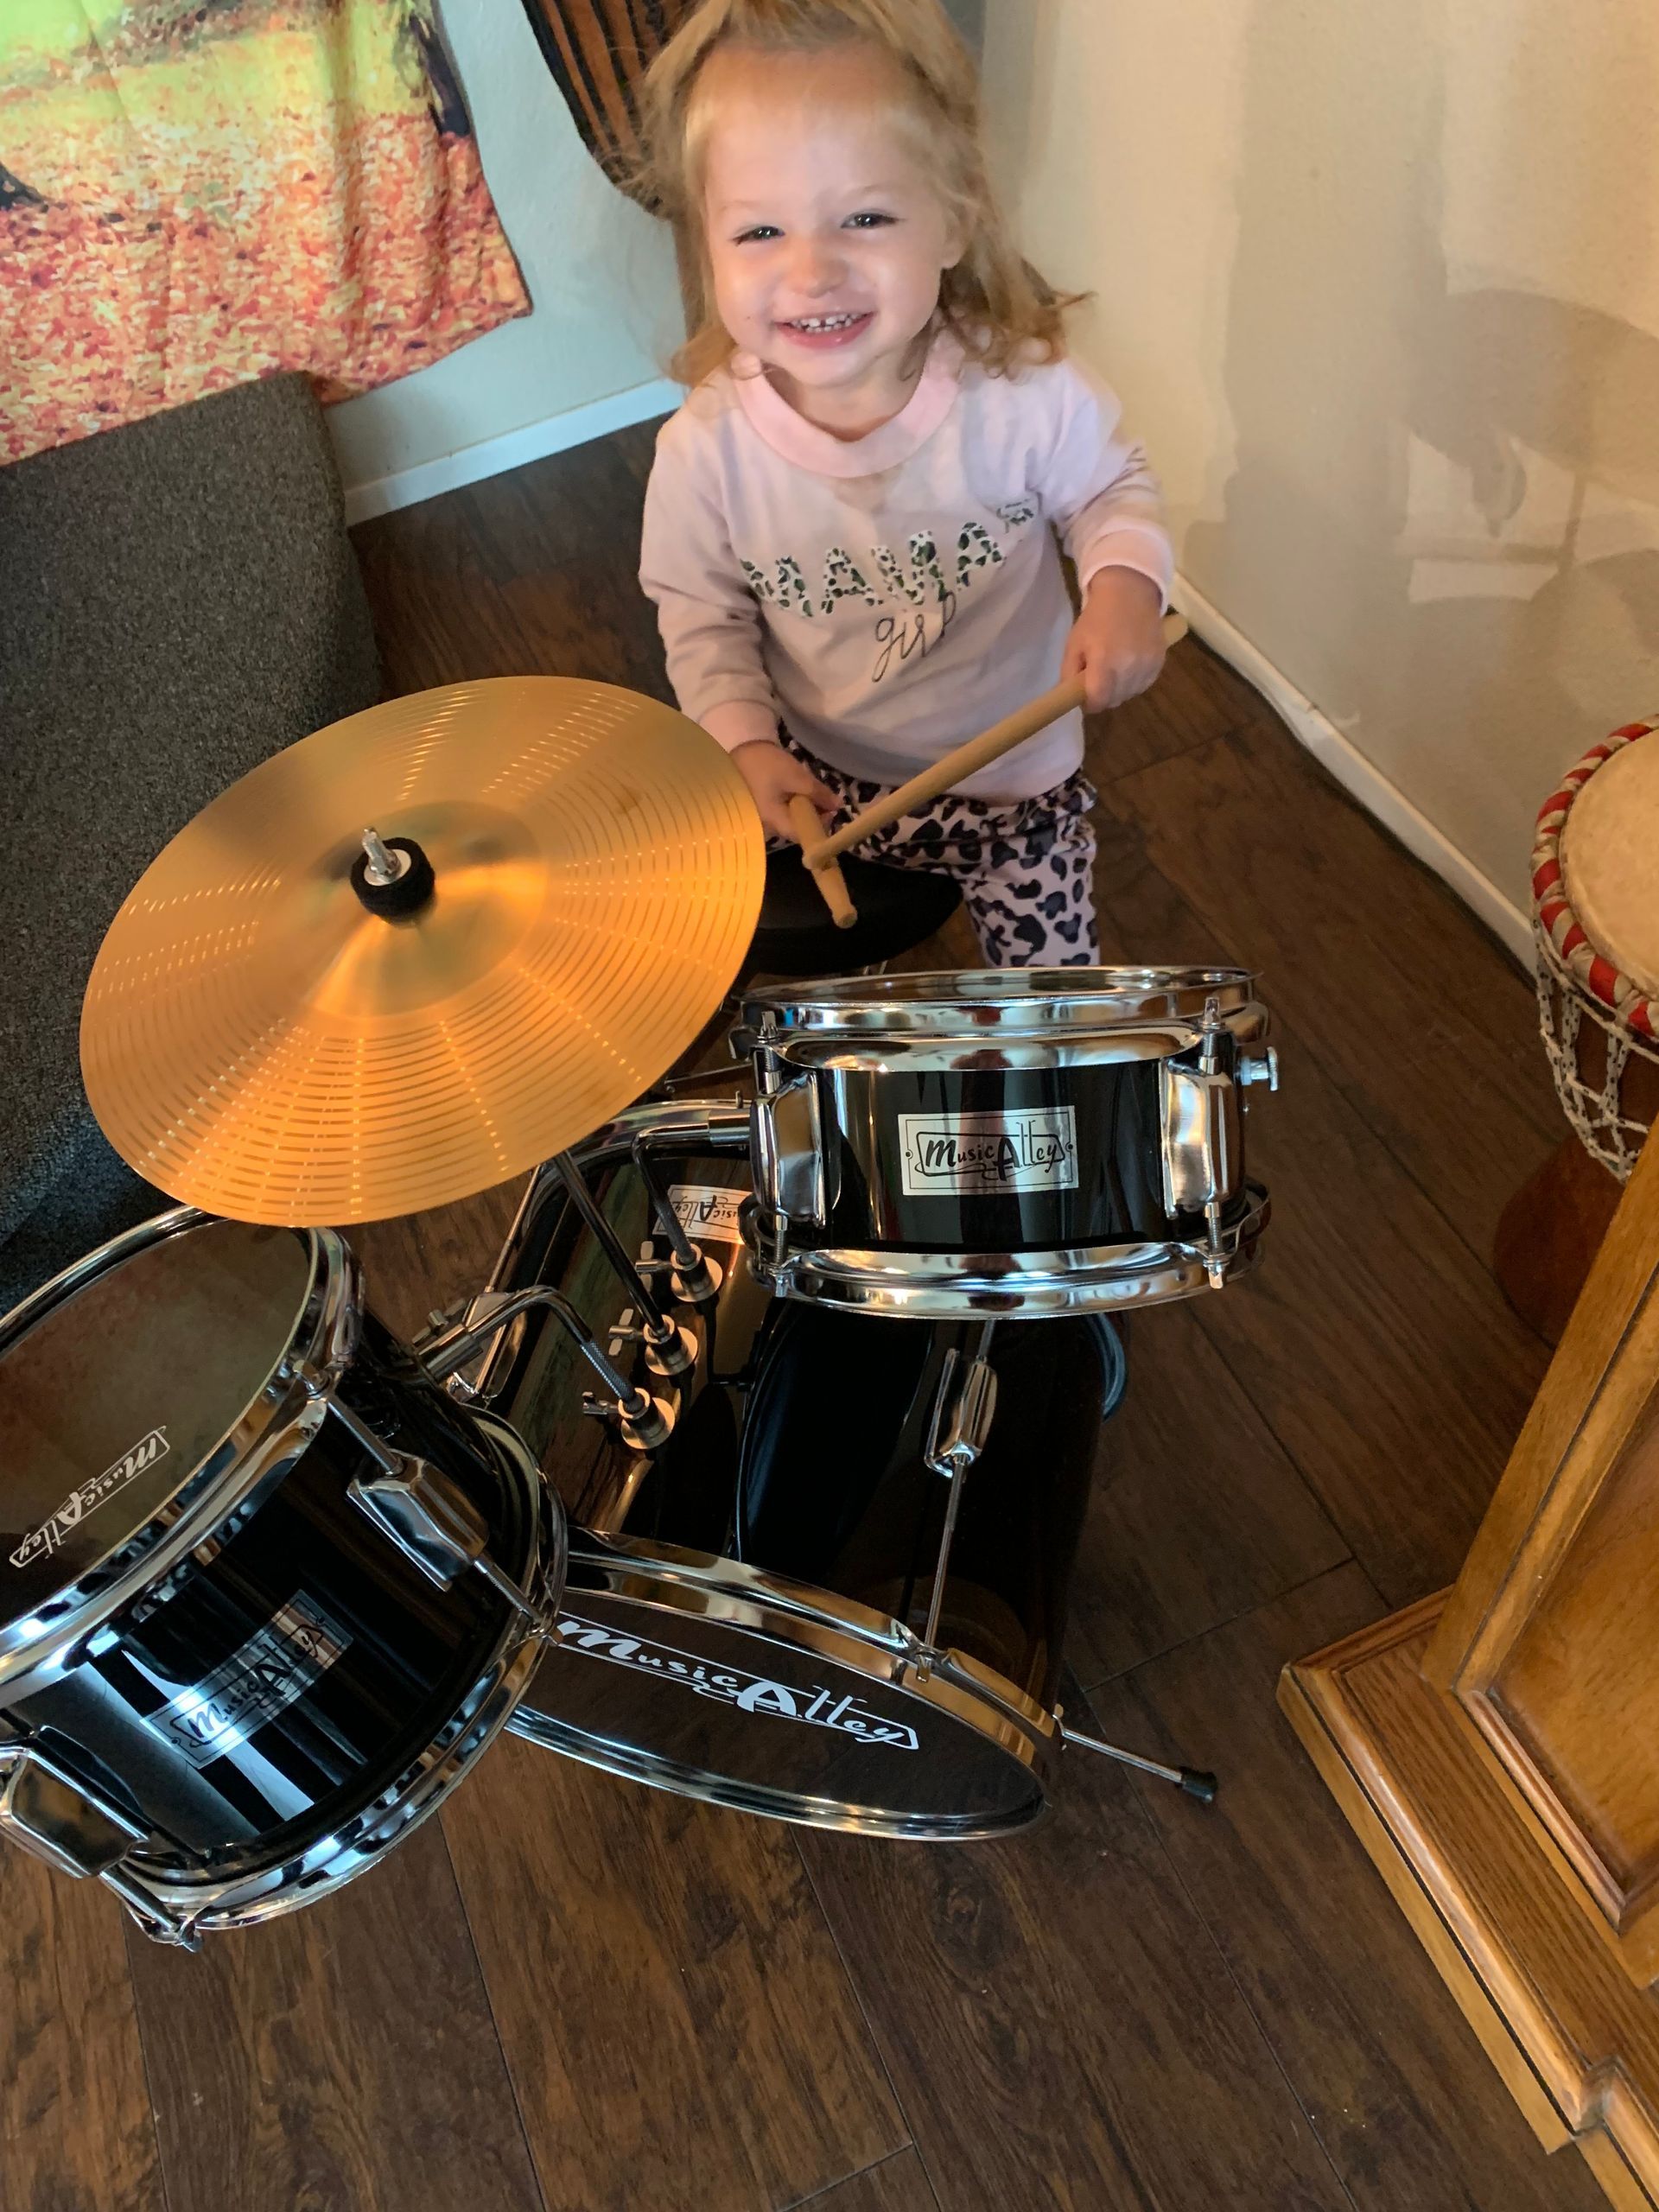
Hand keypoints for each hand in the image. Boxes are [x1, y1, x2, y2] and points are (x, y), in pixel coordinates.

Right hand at [730, 740, 839, 842]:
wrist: (739, 747)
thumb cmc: (766, 765)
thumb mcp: (796, 777)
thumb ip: (818, 794)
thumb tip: (838, 806)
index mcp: (773, 822)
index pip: (803, 835)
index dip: (819, 825)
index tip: (830, 809)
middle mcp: (766, 826)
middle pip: (796, 828)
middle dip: (812, 815)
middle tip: (822, 798)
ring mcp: (762, 819)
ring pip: (790, 820)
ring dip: (803, 808)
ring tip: (809, 792)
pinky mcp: (760, 809)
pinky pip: (781, 813)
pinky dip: (792, 804)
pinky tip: (795, 792)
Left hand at [1063, 568, 1167, 712]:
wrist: (1129, 593)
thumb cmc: (1097, 618)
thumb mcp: (1074, 643)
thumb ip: (1069, 674)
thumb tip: (1071, 699)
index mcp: (1104, 662)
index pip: (1098, 701)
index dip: (1089, 703)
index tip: (1085, 695)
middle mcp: (1129, 667)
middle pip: (1114, 701)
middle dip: (1103, 695)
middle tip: (1098, 678)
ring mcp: (1147, 665)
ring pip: (1130, 694)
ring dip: (1120, 689)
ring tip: (1115, 668)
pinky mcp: (1160, 662)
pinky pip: (1144, 684)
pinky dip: (1134, 681)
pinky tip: (1129, 664)